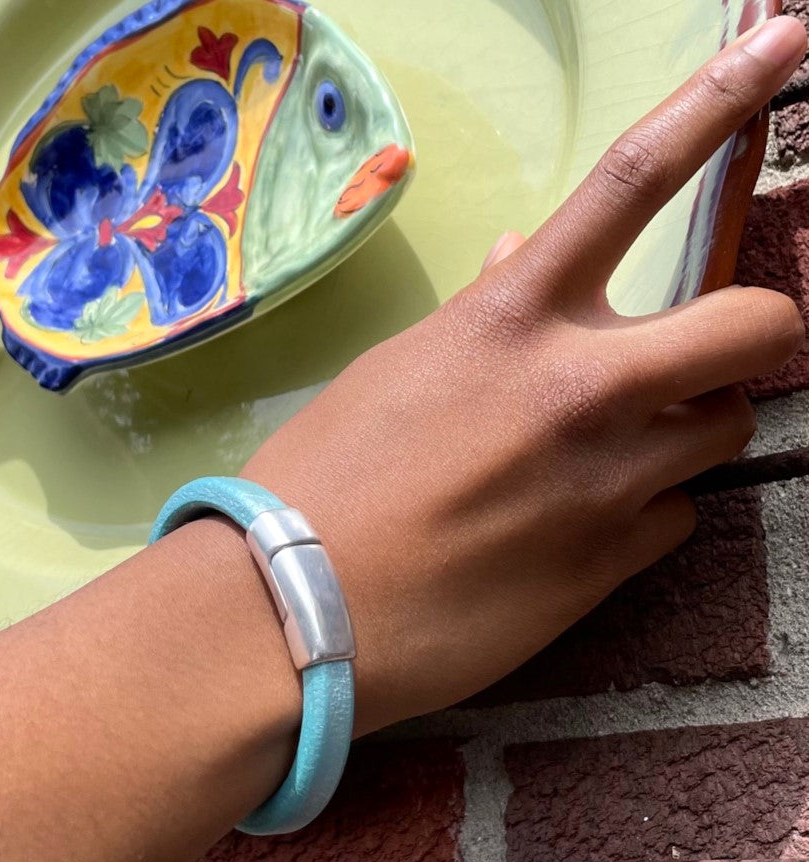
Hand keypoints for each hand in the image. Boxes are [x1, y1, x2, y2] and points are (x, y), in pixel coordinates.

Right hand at [243, 15, 807, 737]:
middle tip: (715, 353)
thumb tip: (515, 255)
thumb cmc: (323, 481)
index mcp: (509, 322)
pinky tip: (574, 534)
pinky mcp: (611, 565)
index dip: (719, 102)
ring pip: (725, 430)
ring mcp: (607, 480)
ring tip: (610, 456)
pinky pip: (675, 518)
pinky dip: (643, 513)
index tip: (784, 44)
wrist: (298, 608)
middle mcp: (580, 388)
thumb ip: (479, 317)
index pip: (632, 182)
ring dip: (686, 429)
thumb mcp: (396, 374)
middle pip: (756, 324)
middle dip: (760, 330)